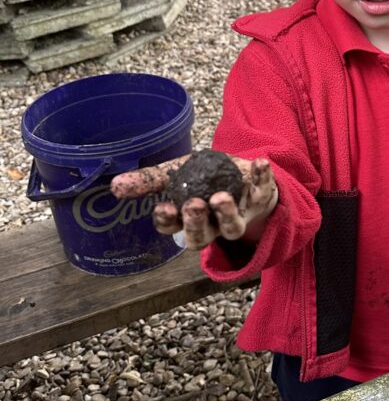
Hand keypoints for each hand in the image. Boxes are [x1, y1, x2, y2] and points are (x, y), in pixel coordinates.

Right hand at [110, 156, 277, 250]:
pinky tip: (260, 163)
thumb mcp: (176, 174)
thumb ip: (149, 180)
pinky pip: (262, 193)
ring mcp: (238, 217)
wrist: (243, 172)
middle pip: (201, 237)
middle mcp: (212, 226)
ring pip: (231, 228)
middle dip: (196, 223)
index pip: (173, 229)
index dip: (168, 221)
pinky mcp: (260, 202)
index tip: (164, 208)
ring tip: (220, 196)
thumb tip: (114, 185)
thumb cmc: (204, 178)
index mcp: (188, 220)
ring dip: (225, 213)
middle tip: (193, 205)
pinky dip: (262, 179)